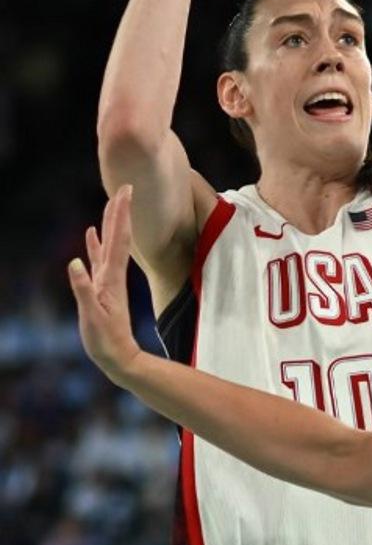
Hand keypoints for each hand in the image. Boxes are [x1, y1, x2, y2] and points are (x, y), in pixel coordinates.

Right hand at [68, 185, 142, 386]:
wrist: (119, 357)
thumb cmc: (105, 340)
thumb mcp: (91, 316)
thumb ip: (83, 290)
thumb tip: (74, 262)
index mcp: (111, 277)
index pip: (118, 239)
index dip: (120, 215)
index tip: (125, 192)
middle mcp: (112, 274)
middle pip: (117, 236)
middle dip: (119, 211)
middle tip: (123, 187)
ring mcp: (108, 279)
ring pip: (109, 244)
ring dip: (109, 223)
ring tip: (109, 203)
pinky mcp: (102, 287)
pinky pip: (98, 258)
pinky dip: (95, 244)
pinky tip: (91, 234)